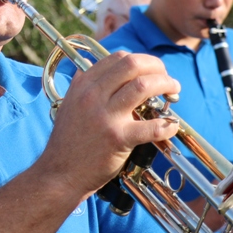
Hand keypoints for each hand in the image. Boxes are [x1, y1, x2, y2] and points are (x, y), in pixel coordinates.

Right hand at [40, 52, 180, 198]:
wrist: (58, 174)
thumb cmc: (66, 143)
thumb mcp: (68, 106)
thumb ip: (82, 86)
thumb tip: (91, 68)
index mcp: (83, 85)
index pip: (118, 58)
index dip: (141, 60)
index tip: (151, 70)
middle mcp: (93, 96)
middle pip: (132, 65)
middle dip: (157, 67)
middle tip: (167, 78)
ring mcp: (105, 116)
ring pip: (143, 86)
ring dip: (166, 84)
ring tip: (173, 92)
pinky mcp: (117, 138)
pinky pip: (150, 126)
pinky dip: (167, 124)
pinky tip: (171, 126)